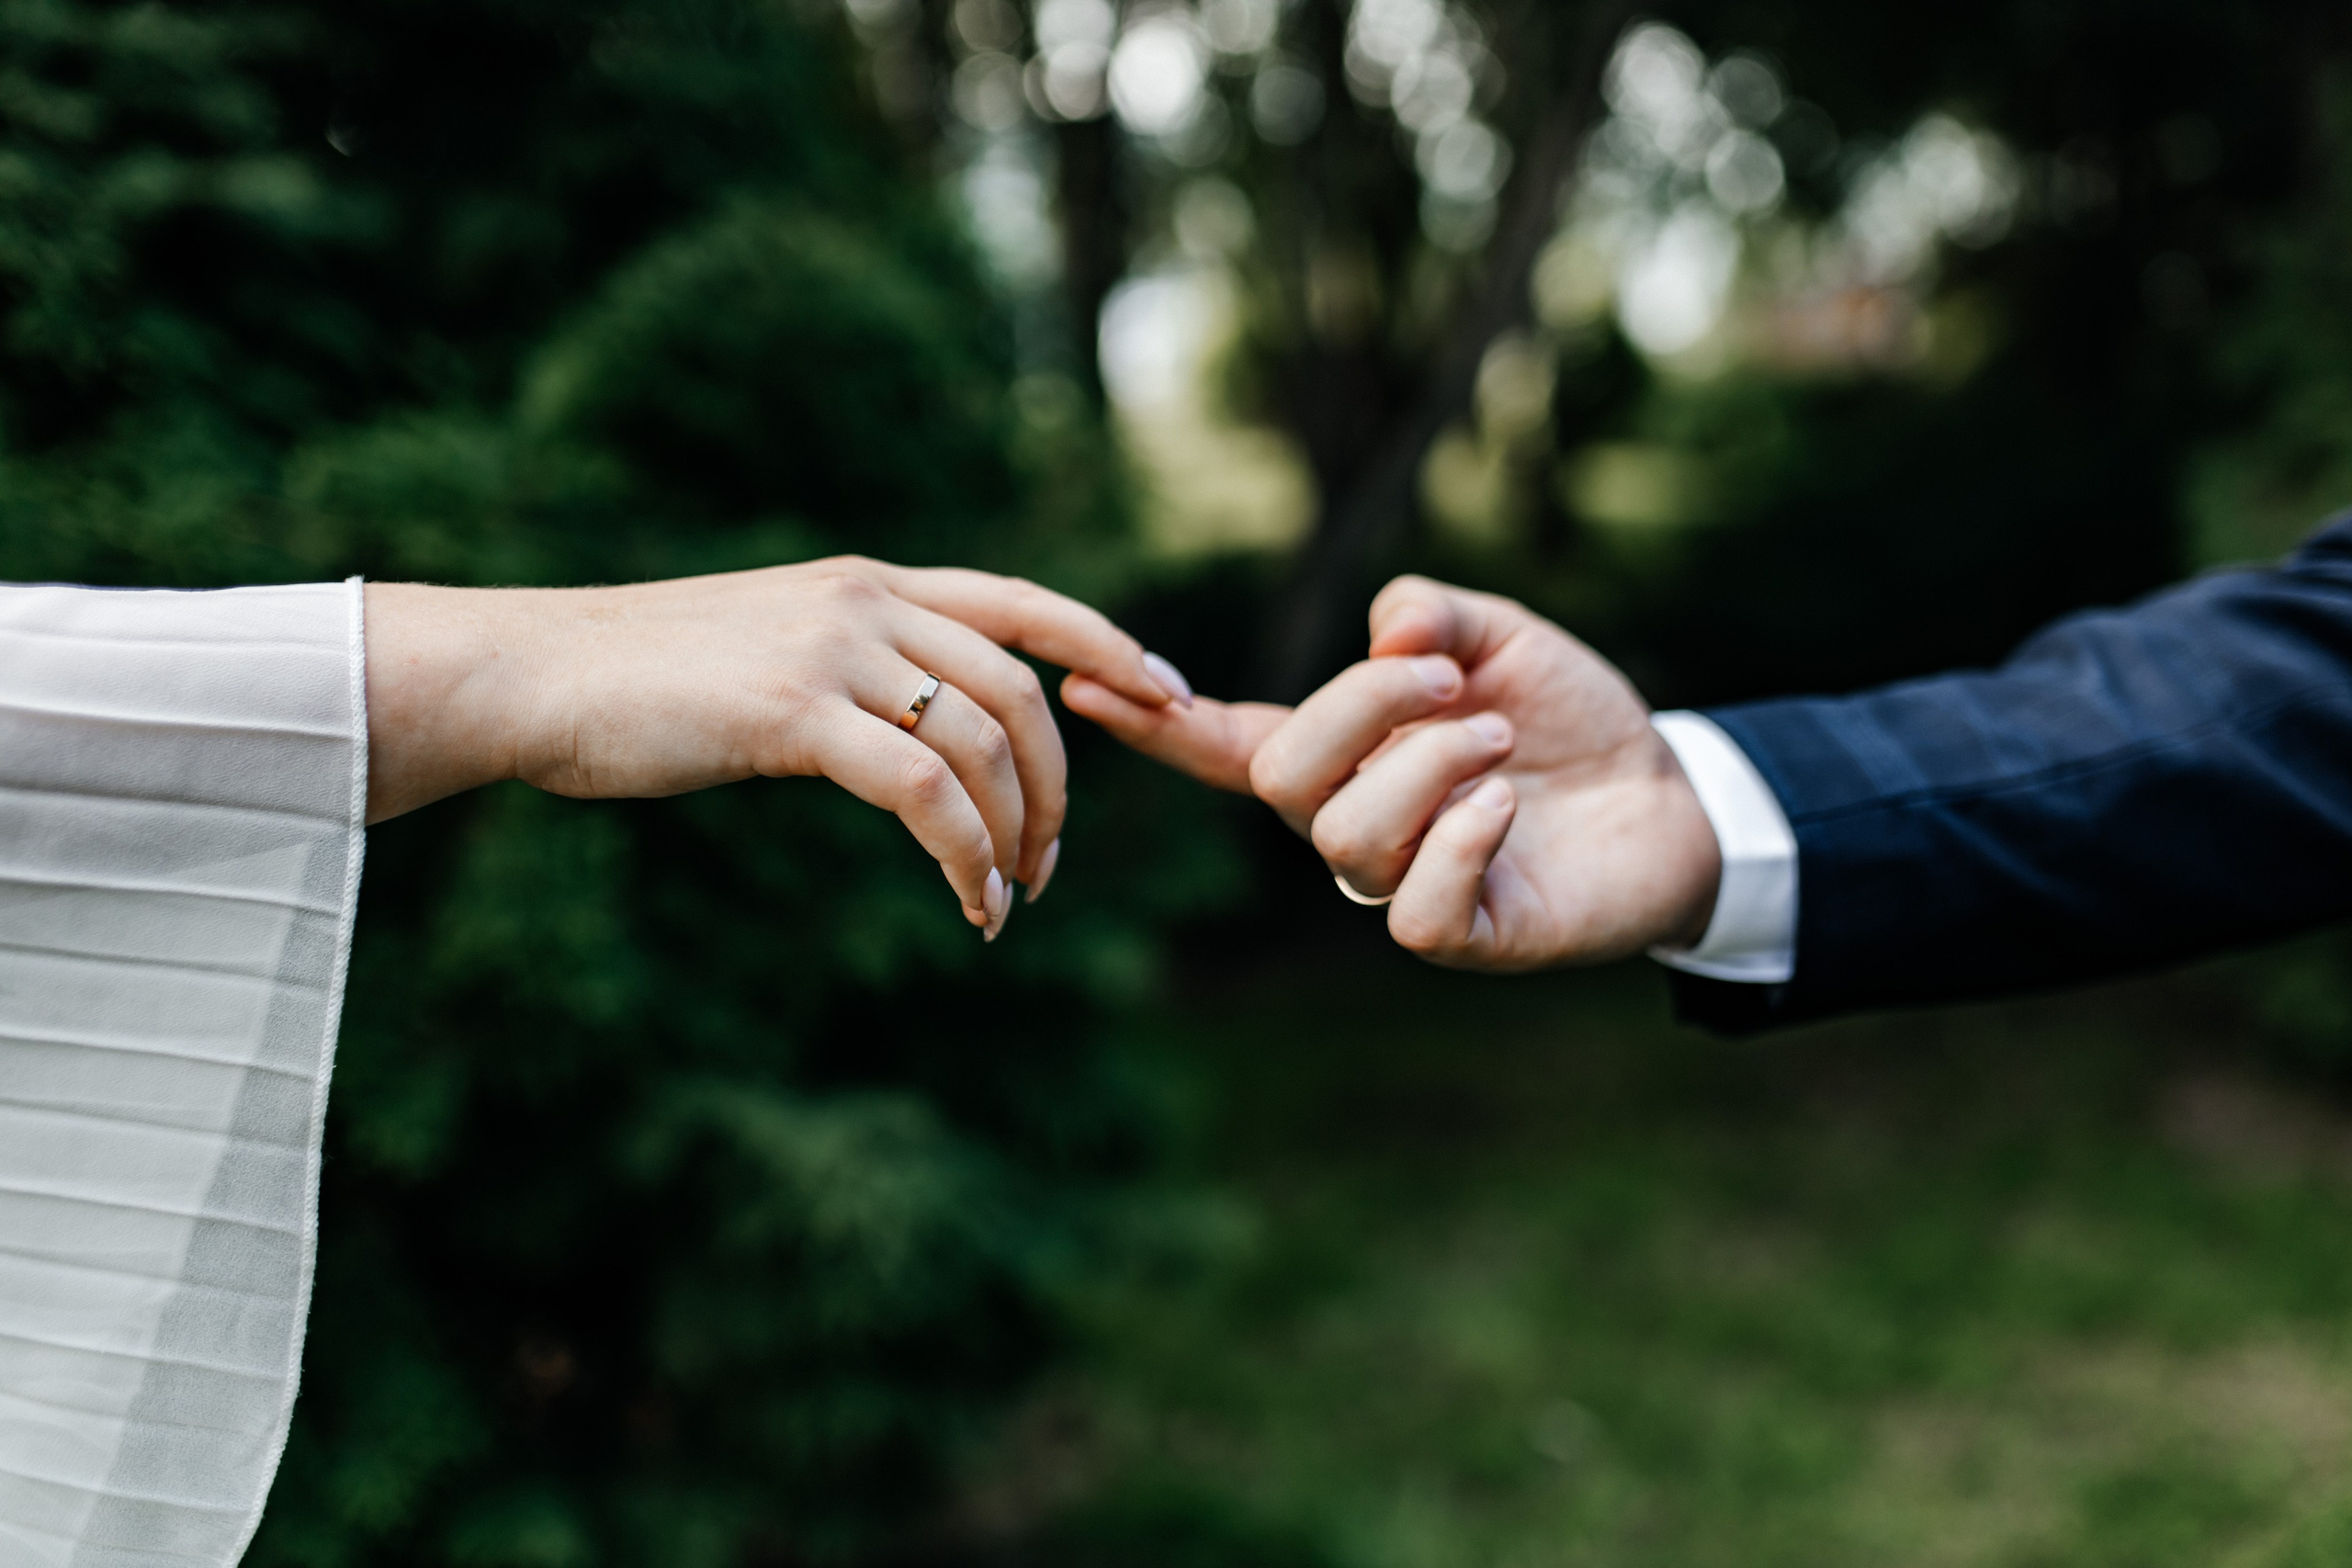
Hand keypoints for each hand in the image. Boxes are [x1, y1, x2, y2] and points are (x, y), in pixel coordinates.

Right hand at [363, 559, 1185, 937]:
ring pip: (985, 742)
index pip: (1024, 602)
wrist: (535, 673)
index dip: (1110, 645)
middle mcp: (867, 600)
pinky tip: (969, 904)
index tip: (1169, 696)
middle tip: (1050, 866)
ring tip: (1007, 902)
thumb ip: (853, 670)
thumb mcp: (770, 650)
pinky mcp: (796, 712)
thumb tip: (913, 731)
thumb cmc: (643, 679)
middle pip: (1023, 689)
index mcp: (870, 583)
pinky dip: (966, 856)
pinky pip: (925, 791)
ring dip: (1017, 835)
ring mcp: (834, 649)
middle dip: (1060, 786)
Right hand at [1065, 577, 1720, 970]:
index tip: (1086, 684)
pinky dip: (1458, 843)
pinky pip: (1415, 911)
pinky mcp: (1464, 934)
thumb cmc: (1571, 722)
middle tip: (1455, 682)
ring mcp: (1402, 885)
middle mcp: (1354, 821)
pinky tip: (1504, 806)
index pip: (1228, 742)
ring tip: (1502, 741)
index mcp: (1345, 752)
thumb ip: (1433, 616)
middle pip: (1285, 776)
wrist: (1674, 800)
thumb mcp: (1503, 638)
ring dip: (1430, 763)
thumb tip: (1387, 632)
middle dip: (1365, 709)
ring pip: (1346, 836)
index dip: (1158, 722)